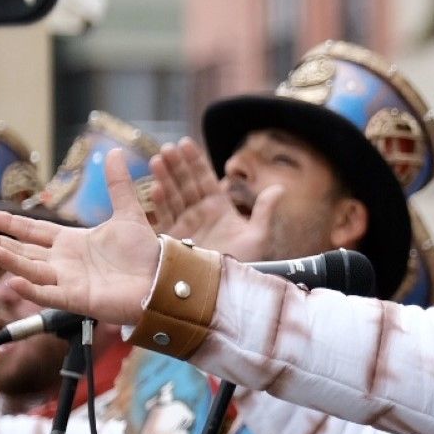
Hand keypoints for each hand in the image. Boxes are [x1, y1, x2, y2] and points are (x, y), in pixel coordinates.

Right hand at [0, 150, 160, 326]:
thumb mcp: (128, 213)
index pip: (33, 231)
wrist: (166, 279)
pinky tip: (15, 281)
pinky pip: (49, 296)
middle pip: (24, 250)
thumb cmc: (145, 253)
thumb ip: (118, 185)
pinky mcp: (78, 299)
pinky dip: (32, 290)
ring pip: (31, 270)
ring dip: (10, 261)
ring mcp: (69, 282)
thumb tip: (114, 153)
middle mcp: (65, 262)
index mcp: (72, 242)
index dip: (10, 223)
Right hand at [150, 138, 280, 260]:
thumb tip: (280, 187)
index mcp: (219, 208)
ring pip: (171, 197)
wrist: (227, 291)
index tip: (184, 142)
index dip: (195, 161)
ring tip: (156, 160)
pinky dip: (158, 204)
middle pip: (185, 183)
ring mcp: (183, 225)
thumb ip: (264, 211)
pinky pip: (163, 218)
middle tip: (166, 148)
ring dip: (163, 178)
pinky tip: (154, 189)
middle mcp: (199, 214)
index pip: (205, 179)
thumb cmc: (246, 264)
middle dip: (175, 165)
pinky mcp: (170, 240)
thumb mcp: (258, 237)